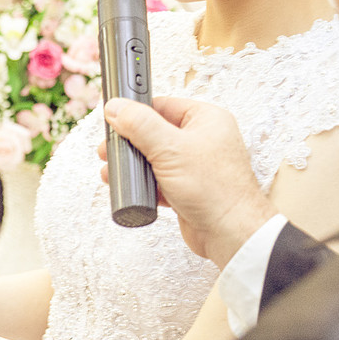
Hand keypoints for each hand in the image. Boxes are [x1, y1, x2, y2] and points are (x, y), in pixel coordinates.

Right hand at [99, 97, 276, 267]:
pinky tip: (130, 189)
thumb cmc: (215, 190)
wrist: (230, 234)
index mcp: (206, 119)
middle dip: (129, 142)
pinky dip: (142, 183)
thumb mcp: (170, 149)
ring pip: (154, 157)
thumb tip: (117, 107)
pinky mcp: (187, 188)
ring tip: (112, 172)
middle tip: (108, 149)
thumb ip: (140, 125)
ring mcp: (194, 165)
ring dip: (132, 165)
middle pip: (154, 131)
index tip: (114, 119)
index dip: (136, 111)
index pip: (163, 105)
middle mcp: (202, 139)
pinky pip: (158, 179)